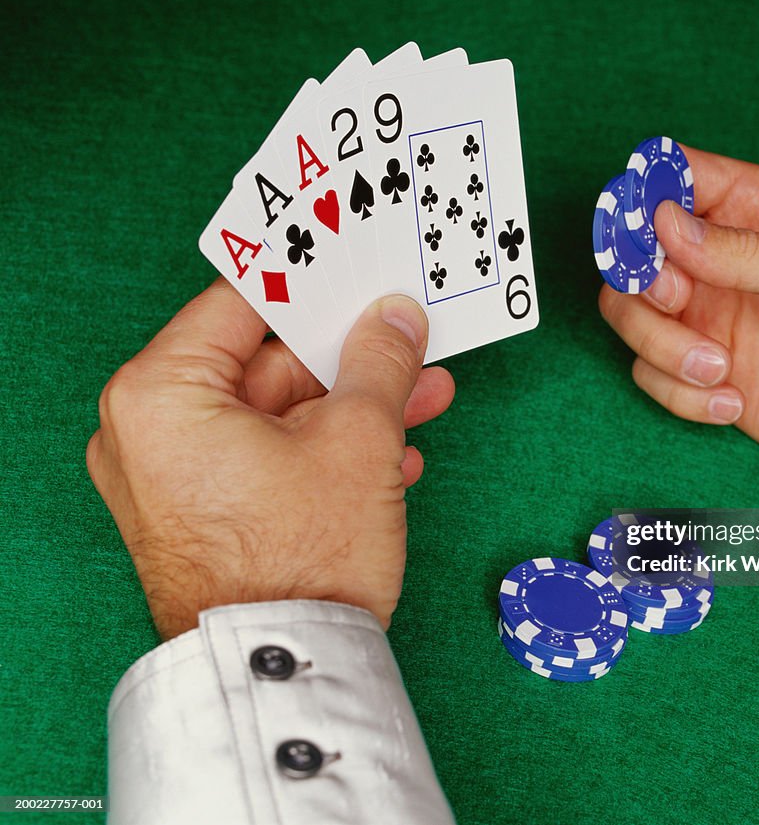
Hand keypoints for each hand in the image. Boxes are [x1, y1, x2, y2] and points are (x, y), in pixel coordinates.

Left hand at [87, 280, 454, 638]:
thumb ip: (379, 363)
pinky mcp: (207, 517)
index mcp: (163, 395)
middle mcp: (152, 435)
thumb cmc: (302, 559)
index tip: (355, 269)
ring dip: (354, 411)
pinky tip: (393, 458)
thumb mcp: (357, 439)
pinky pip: (270, 463)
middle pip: (266, 368)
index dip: (310, 287)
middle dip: (351, 361)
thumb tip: (396, 318)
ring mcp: (177, 481)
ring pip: (279, 419)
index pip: (240, 305)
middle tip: (406, 339)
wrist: (286, 673)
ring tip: (423, 398)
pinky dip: (328, 456)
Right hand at [599, 144, 758, 479]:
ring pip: (627, 313)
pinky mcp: (692, 367)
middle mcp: (716, 257)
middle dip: (643, 283)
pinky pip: (647, 372)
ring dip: (661, 348)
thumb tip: (667, 223)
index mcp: (755, 210)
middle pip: (632, 249)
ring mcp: (701, 313)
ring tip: (720, 371)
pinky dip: (680, 393)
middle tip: (680, 304)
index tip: (649, 234)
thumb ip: (748, 250)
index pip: (679, 175)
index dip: (648, 196)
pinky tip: (733, 401)